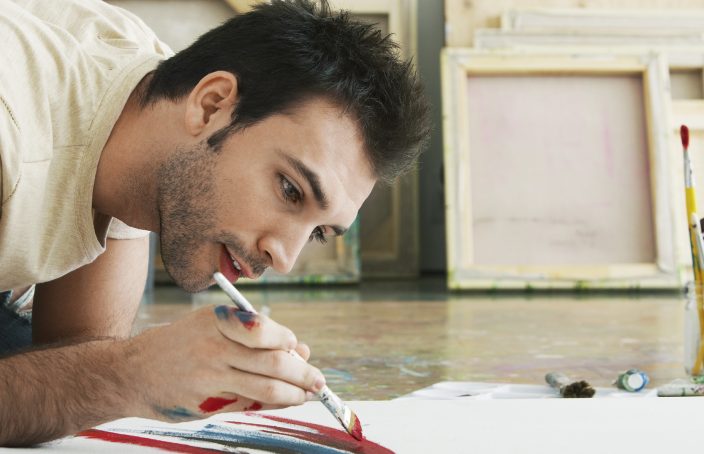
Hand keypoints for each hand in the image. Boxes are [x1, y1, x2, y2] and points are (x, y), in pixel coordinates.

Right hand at [121, 305, 324, 420]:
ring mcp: (211, 377)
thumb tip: (301, 350)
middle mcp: (215, 347)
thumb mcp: (212, 325)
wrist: (131, 372)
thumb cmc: (181, 345)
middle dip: (303, 374)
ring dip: (293, 394)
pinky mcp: (208, 403)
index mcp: (219, 320)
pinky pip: (250, 405)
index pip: (265, 331)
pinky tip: (279, 402)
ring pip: (266, 388)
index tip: (299, 349)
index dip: (288, 342)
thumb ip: (255, 335)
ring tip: (306, 395)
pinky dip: (270, 405)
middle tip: (319, 382)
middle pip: (273, 362)